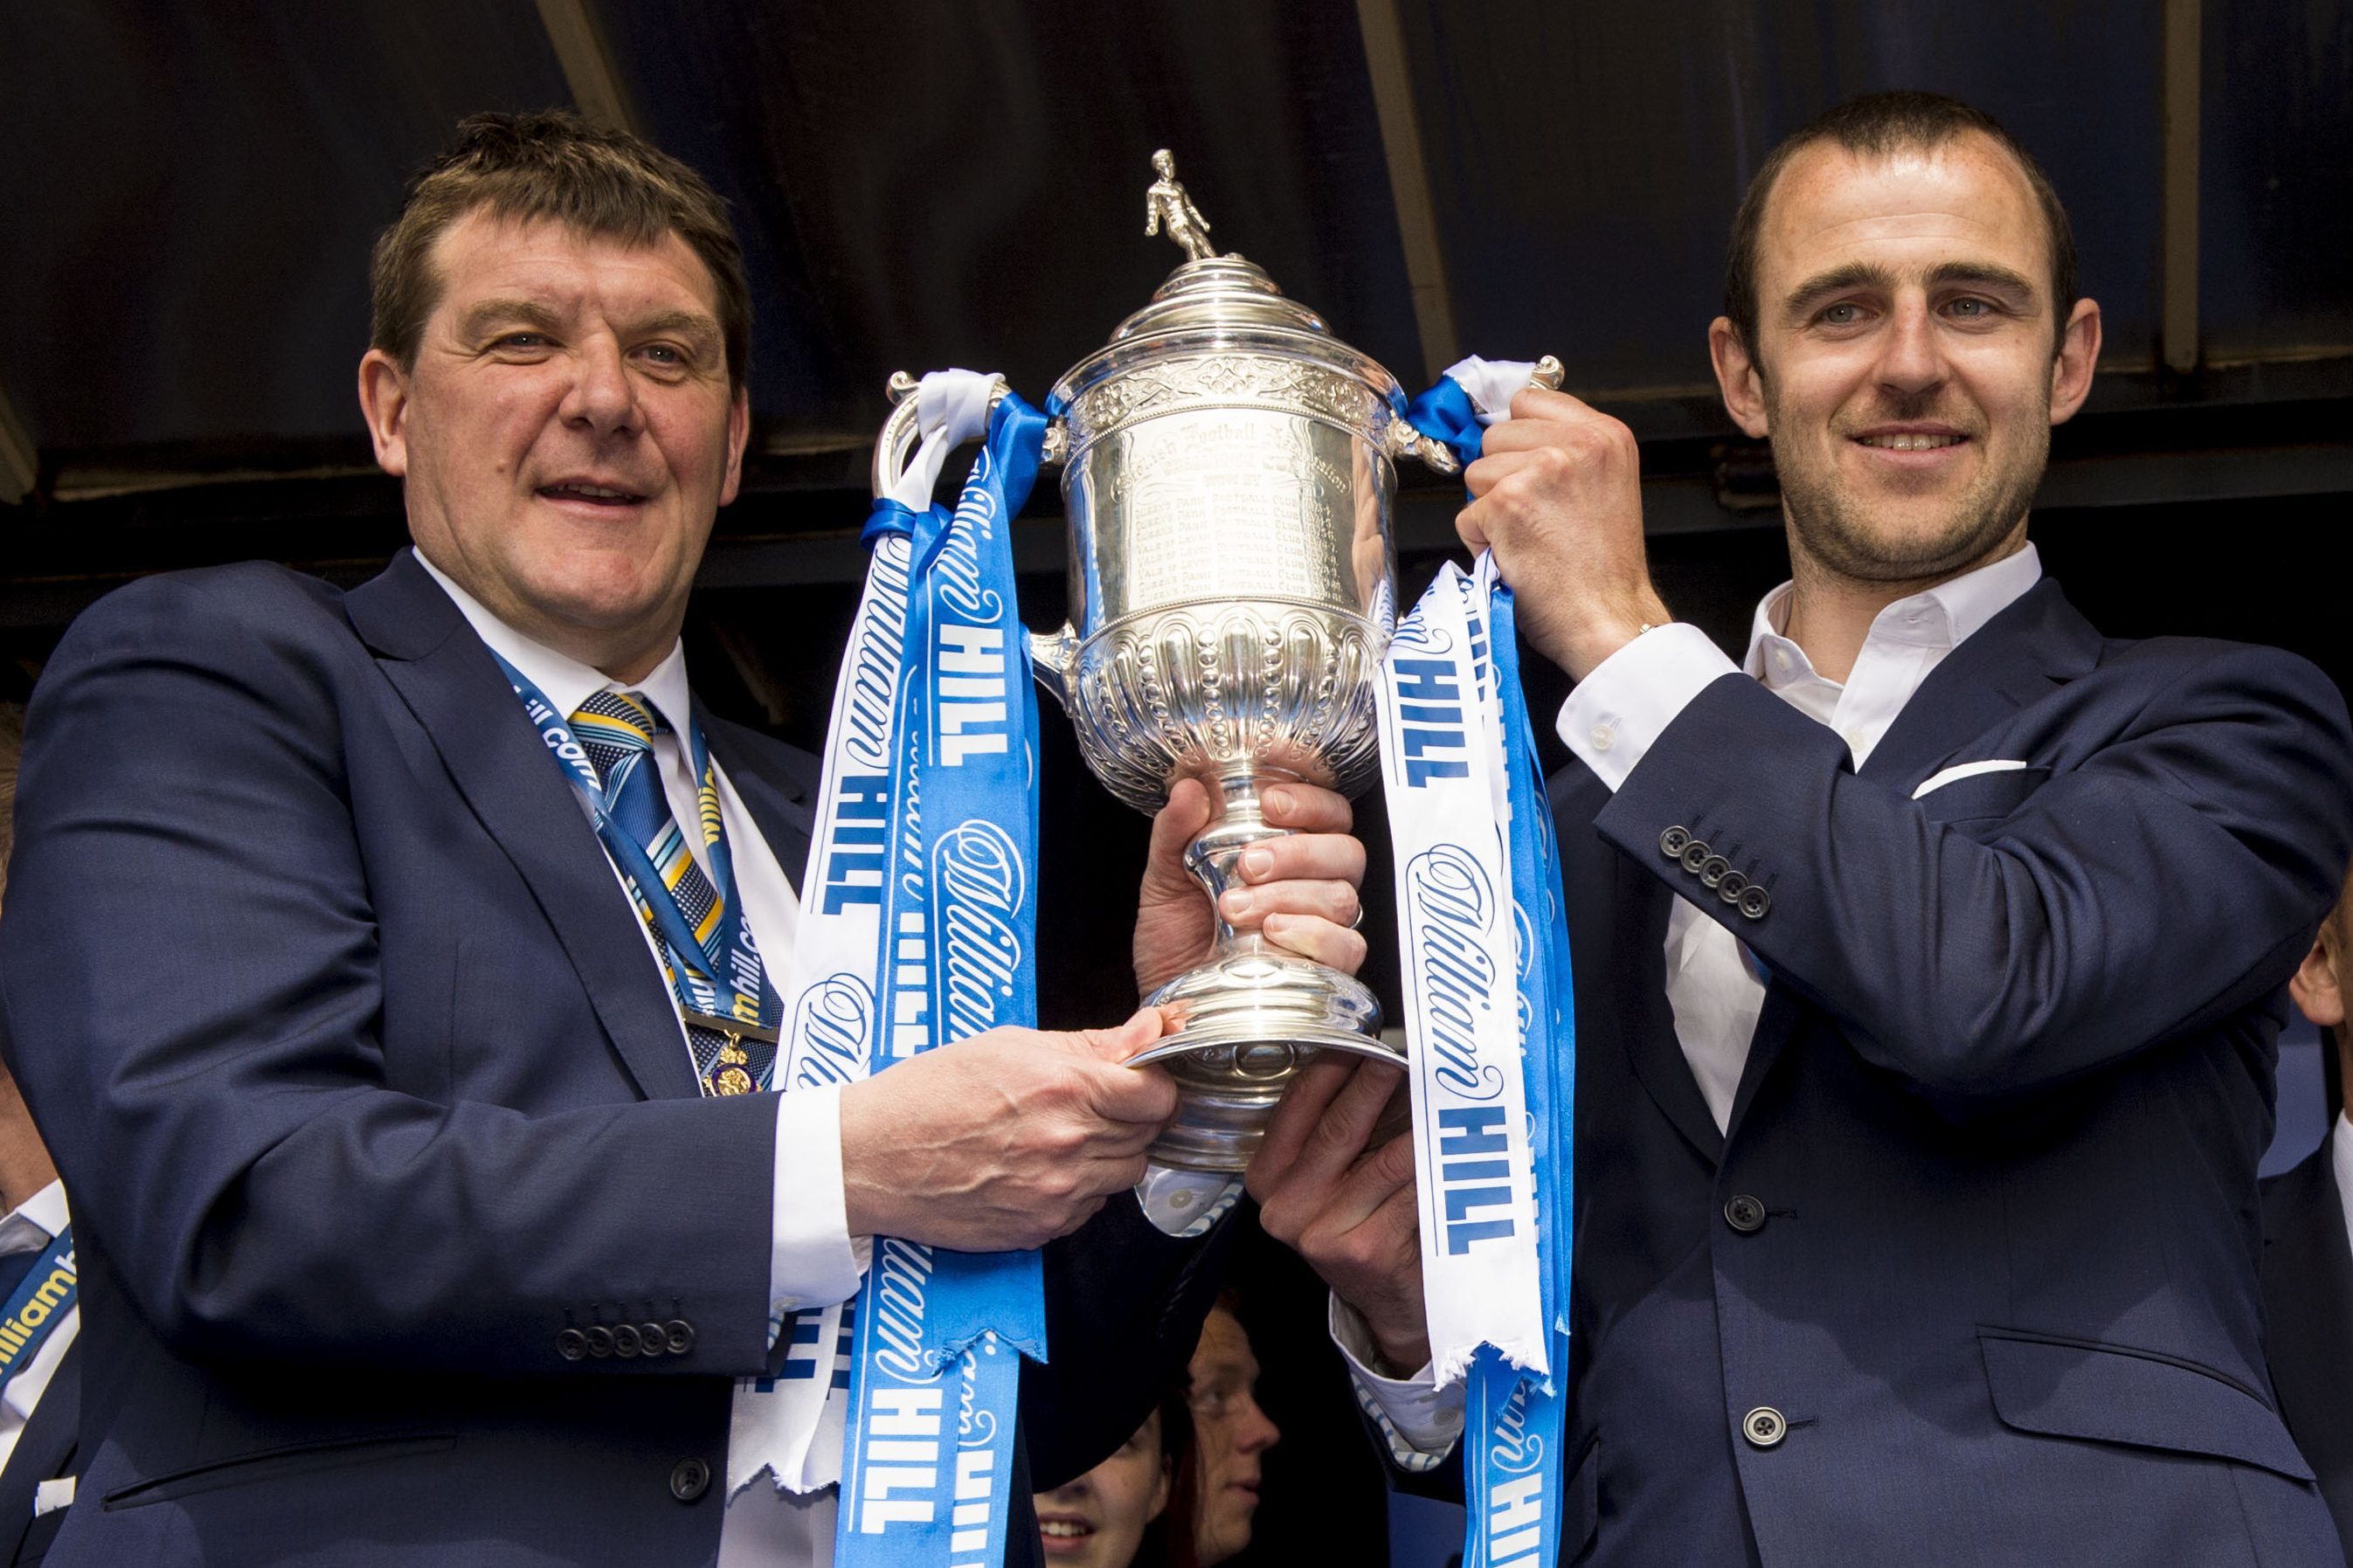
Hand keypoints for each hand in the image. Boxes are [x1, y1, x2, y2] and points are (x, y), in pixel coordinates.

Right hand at [839, 1009, 1180, 1250]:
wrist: (873, 1156)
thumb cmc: (930, 1091)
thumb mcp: (1010, 1045)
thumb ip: (1091, 1044)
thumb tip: (1152, 1029)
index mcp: (1065, 1087)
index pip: (1158, 1095)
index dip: (1154, 1086)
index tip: (1138, 1082)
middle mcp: (1069, 1144)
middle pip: (1147, 1137)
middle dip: (1131, 1118)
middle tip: (1094, 1106)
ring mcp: (1057, 1193)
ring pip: (1125, 1175)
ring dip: (1109, 1156)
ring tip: (1063, 1138)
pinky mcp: (1040, 1229)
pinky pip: (1091, 1209)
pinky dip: (1080, 1190)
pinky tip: (1042, 1169)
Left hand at [1132, 779, 1368, 998]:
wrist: (1169, 1001)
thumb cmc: (1175, 940)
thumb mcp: (1164, 879)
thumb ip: (1175, 832)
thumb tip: (1188, 789)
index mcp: (1289, 851)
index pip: (1329, 813)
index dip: (1310, 802)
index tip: (1270, 803)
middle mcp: (1316, 886)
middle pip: (1345, 852)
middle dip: (1297, 852)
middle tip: (1248, 864)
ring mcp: (1326, 928)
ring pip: (1342, 897)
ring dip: (1287, 896)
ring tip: (1236, 907)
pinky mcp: (1328, 970)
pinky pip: (1345, 945)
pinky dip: (1310, 935)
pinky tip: (1271, 933)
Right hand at [1247, 1055, 1427, 1373]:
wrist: (1389, 1303)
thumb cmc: (1364, 1222)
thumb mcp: (1332, 1179)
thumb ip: (1339, 1128)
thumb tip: (1377, 1055)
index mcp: (1266, 1178)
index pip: (1297, 1106)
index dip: (1332, 1065)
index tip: (1363, 1034)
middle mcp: (1284, 1207)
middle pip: (1339, 1127)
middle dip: (1376, 1082)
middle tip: (1407, 1051)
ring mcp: (1322, 1232)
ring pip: (1387, 1160)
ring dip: (1422, 1125)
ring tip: (1446, 1093)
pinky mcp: (1365, 1251)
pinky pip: (1413, 1193)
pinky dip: (1439, 1168)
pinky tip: (1458, 1147)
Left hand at [1459, 385, 1672, 680]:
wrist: (1609, 618)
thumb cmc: (1604, 570)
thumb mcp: (1605, 485)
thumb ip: (1567, 452)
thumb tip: (1510, 435)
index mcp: (1606, 435)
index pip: (1529, 400)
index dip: (1518, 439)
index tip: (1526, 468)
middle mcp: (1577, 443)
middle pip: (1495, 436)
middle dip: (1502, 477)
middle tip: (1536, 517)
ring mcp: (1540, 470)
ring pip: (1476, 474)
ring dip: (1490, 511)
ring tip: (1528, 539)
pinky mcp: (1507, 502)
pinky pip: (1466, 516)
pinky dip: (1480, 543)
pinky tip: (1516, 557)